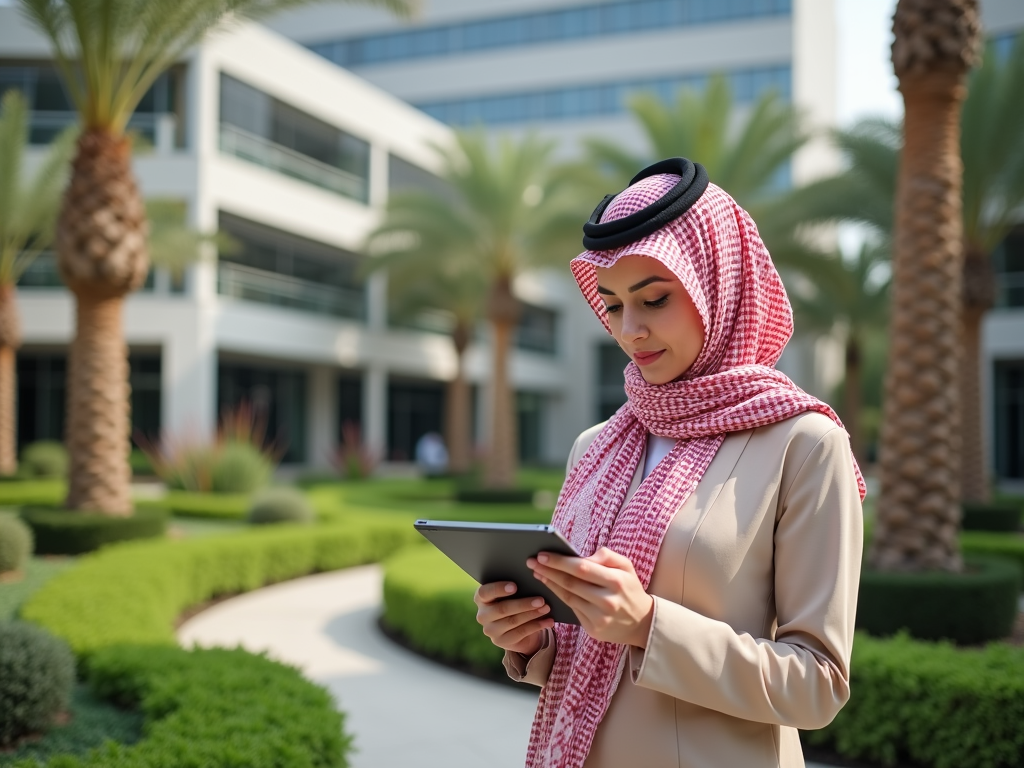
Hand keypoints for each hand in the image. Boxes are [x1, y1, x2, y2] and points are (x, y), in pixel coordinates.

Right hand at [474, 581, 554, 654]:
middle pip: (502, 609)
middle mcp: (482, 615)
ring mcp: (490, 630)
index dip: (499, 589)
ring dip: (532, 614)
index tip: (515, 586)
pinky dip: (536, 626)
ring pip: (513, 621)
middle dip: (524, 604)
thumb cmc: (514, 600)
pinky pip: (520, 633)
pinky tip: (548, 621)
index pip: (485, 592)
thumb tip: (533, 578)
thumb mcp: (511, 593)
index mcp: (481, 598)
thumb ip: (516, 586)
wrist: (517, 625)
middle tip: (541, 600)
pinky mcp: (501, 641)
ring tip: (547, 608)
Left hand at [528, 547, 653, 647]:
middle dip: (549, 571)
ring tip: (538, 573)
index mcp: (616, 581)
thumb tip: (582, 556)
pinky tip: (550, 588)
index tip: (542, 554)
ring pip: (568, 597)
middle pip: (571, 583)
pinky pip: (572, 610)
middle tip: (532, 562)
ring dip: (550, 584)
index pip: (581, 568)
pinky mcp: (593, 629)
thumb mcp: (626, 567)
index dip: (560, 561)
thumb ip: (607, 555)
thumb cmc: (629, 589)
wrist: (642, 623)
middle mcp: (607, 601)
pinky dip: (559, 598)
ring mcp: (600, 618)